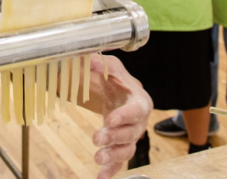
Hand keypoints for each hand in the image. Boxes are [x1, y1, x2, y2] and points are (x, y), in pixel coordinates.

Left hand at [83, 55, 152, 178]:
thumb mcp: (109, 66)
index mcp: (139, 100)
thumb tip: (88, 58)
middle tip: (97, 138)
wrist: (116, 91)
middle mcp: (139, 120)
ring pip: (127, 149)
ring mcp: (131, 135)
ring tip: (97, 158)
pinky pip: (119, 161)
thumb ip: (99, 63)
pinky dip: (111, 170)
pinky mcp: (121, 145)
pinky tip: (100, 176)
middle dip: (115, 137)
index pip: (137, 109)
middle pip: (132, 132)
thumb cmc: (115, 78)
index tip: (110, 120)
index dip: (125, 116)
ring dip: (114, 156)